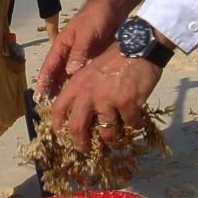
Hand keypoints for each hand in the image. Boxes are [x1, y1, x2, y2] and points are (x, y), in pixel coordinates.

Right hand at [34, 0, 128, 98]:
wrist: (114, 7)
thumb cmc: (97, 16)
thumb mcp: (87, 33)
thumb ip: (79, 51)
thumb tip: (70, 72)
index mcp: (62, 45)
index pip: (49, 67)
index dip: (43, 82)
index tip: (38, 97)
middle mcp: (68, 53)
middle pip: (57, 75)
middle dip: (52, 90)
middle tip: (50, 108)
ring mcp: (80, 57)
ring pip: (70, 77)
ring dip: (66, 90)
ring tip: (64, 107)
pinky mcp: (92, 59)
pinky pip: (84, 76)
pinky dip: (81, 86)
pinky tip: (82, 98)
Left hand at [49, 44, 163, 152]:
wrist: (139, 46)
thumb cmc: (117, 58)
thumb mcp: (92, 70)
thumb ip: (85, 89)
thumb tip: (84, 114)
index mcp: (77, 84)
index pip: (59, 109)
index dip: (58, 128)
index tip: (63, 140)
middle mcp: (88, 92)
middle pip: (77, 128)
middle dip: (81, 145)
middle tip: (87, 151)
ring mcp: (107, 98)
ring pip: (106, 132)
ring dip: (112, 142)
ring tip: (117, 144)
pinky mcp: (126, 102)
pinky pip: (131, 124)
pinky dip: (135, 127)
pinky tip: (139, 124)